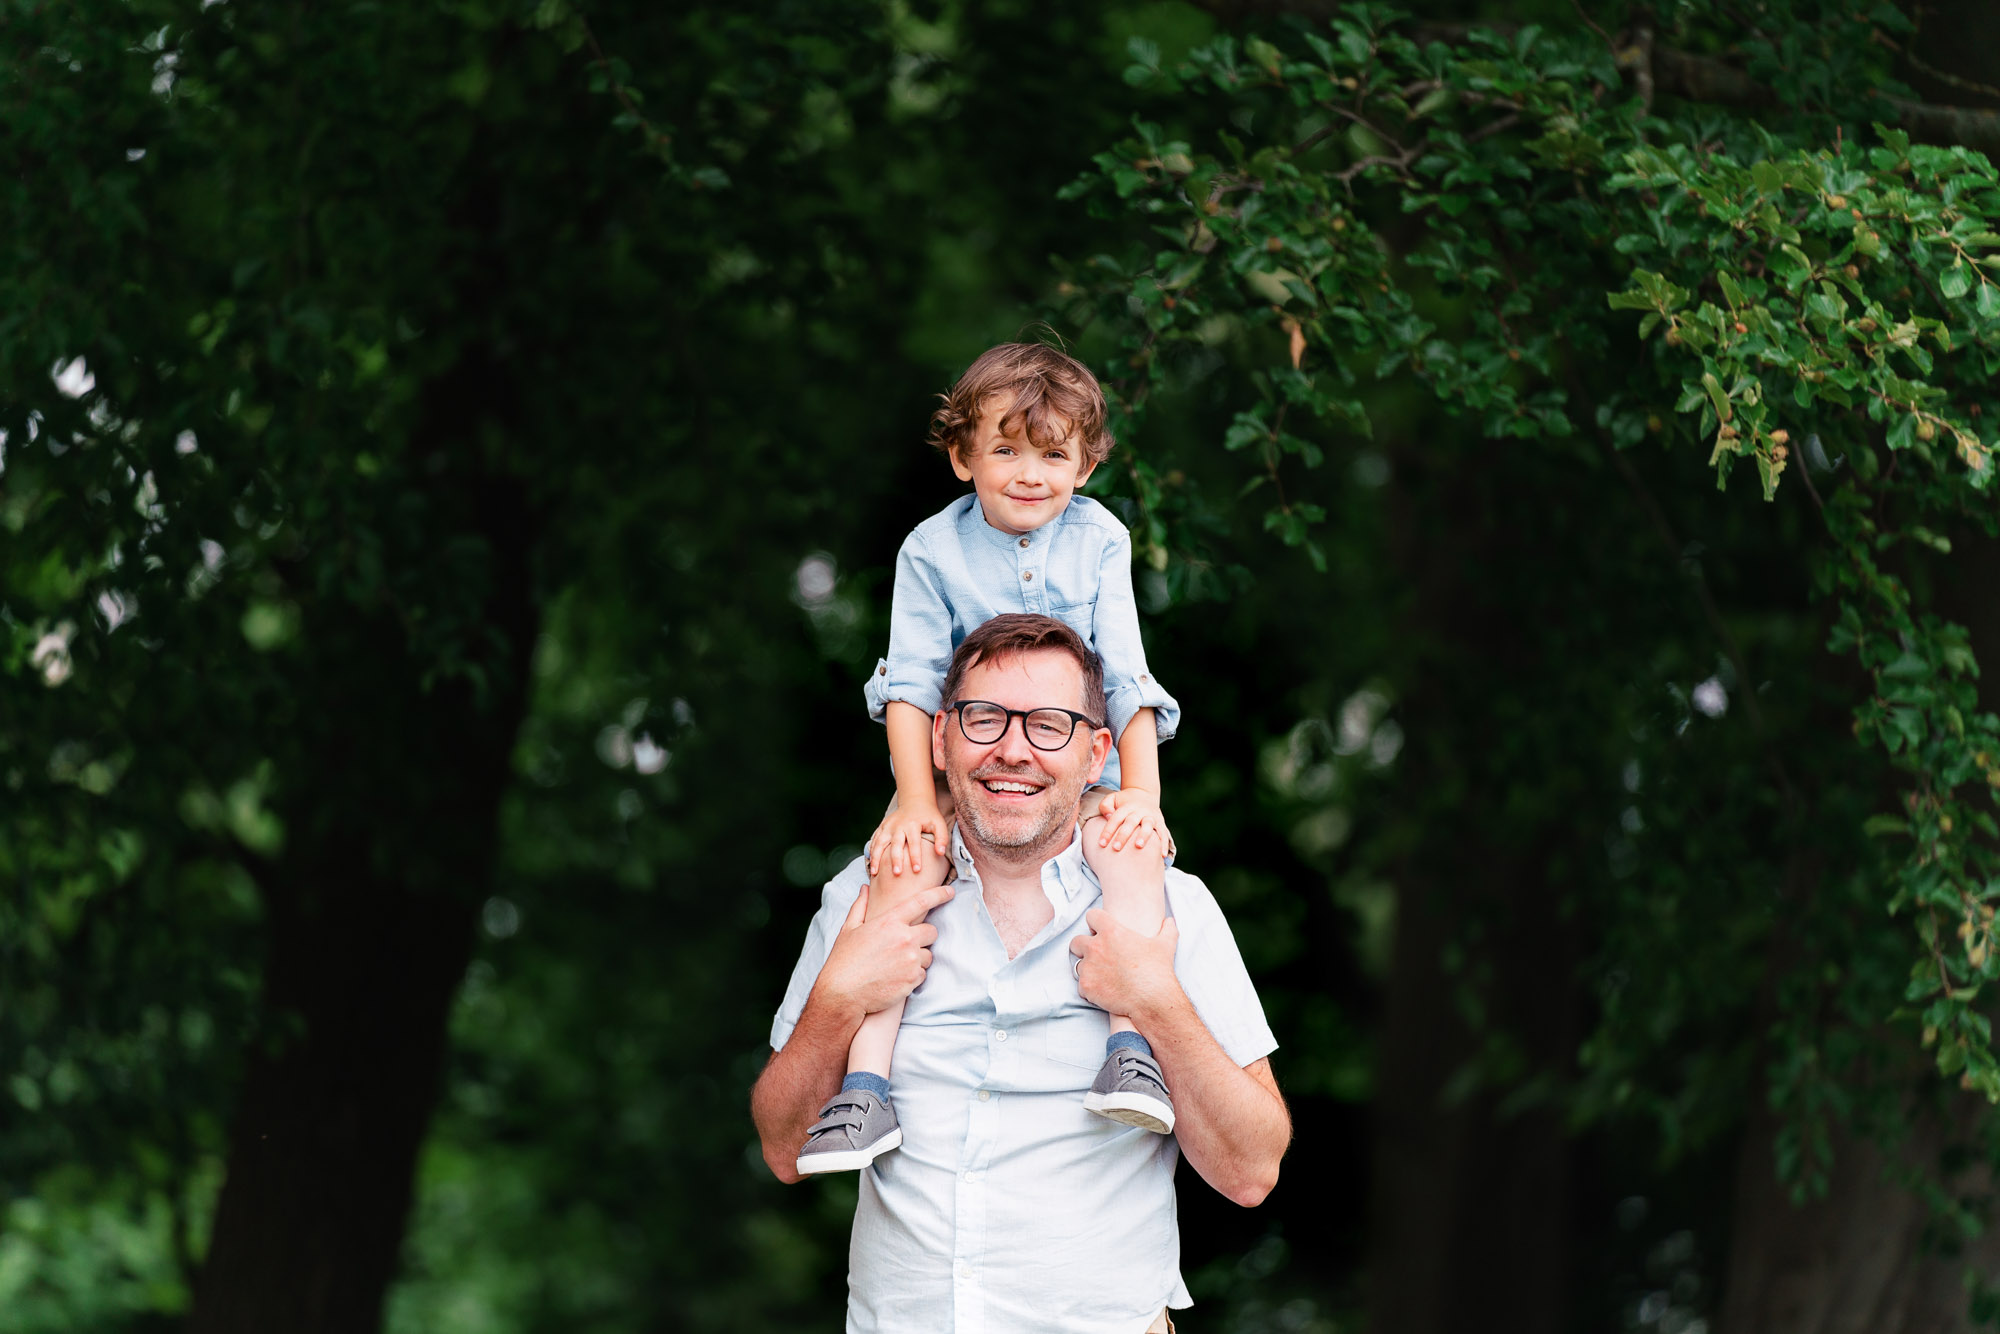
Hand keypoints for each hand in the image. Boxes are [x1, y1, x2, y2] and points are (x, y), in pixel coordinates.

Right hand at [813, 880, 954, 1019]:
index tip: (950, 892)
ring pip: (928, 955)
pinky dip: (913, 976)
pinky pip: (923, 974)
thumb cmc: (844, 960)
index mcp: (889, 922)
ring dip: (918, 958)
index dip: (939, 894)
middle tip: (907, 945)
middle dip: (924, 937)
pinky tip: (896, 978)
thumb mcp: (848, 929)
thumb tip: (865, 889)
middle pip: (932, 931)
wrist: (843, 994)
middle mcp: (904, 938)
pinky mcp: (913, 979)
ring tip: (896, 965)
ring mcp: (910, 960)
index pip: (921, 902)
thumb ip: (860, 906)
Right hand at [869, 801, 950, 878]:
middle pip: (896, 844)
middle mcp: (898, 825)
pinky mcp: (882, 827)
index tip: (917, 870)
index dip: (916, 856)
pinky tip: (871, 864)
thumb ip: (942, 838)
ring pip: (880, 843)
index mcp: (913, 824)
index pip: (914, 842)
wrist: (915, 801)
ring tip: (874, 873)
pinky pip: (874, 840)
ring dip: (876, 858)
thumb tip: (941, 853)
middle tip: (897, 874)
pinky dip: (871, 852)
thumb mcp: (939, 824)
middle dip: (896, 859)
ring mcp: (888, 826)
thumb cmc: (929, 816)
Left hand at [1069, 909, 1182, 1026]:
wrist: (1152, 1000)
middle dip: (1083, 947)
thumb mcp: (1165, 945)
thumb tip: (1170, 922)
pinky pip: (1080, 986)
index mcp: (1111, 931)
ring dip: (1087, 969)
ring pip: (1078, 965)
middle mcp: (1096, 947)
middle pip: (1076, 941)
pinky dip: (1089, 989)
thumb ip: (1166, 930)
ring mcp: (1089, 967)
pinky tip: (1102, 990)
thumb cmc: (1158, 971)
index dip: (1096, 923)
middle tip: (1096, 956)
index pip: (1092, 916)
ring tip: (1102, 976)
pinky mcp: (1087, 986)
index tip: (1101, 931)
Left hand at [1093, 788, 1169, 855]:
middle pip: (1131, 822)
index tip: (1101, 844)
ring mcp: (1151, 816)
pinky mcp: (1160, 823)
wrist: (1144, 794)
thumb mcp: (1112, 798)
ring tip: (1138, 846)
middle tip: (1116, 848)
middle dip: (1123, 835)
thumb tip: (1108, 816)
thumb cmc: (1124, 802)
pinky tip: (1162, 855)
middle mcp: (1140, 810)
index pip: (1116, 818)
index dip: (1108, 831)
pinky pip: (1163, 833)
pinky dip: (1164, 843)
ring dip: (1143, 836)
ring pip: (1148, 825)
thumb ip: (1106, 805)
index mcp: (1127, 806)